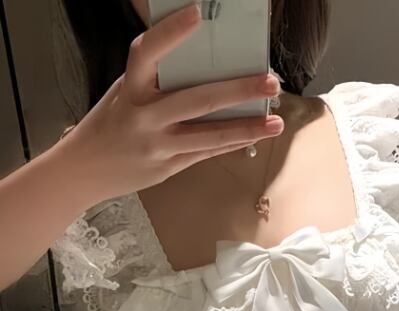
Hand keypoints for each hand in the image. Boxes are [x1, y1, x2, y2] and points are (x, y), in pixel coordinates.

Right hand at [59, 4, 282, 202]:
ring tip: (276, 121)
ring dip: (247, 127)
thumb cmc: (112, 123)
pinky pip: (207, 153)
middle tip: (270, 80)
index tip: (197, 14)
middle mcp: (144, 116)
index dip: (171, 33)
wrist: (84, 170)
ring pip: (210, 135)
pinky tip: (255, 135)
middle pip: (197, 100)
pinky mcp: (168, 167)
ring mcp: (157, 145)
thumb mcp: (125, 93)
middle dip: (238, 90)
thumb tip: (205, 65)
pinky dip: (232, 142)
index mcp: (130, 87)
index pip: (148, 53)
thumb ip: (157, 81)